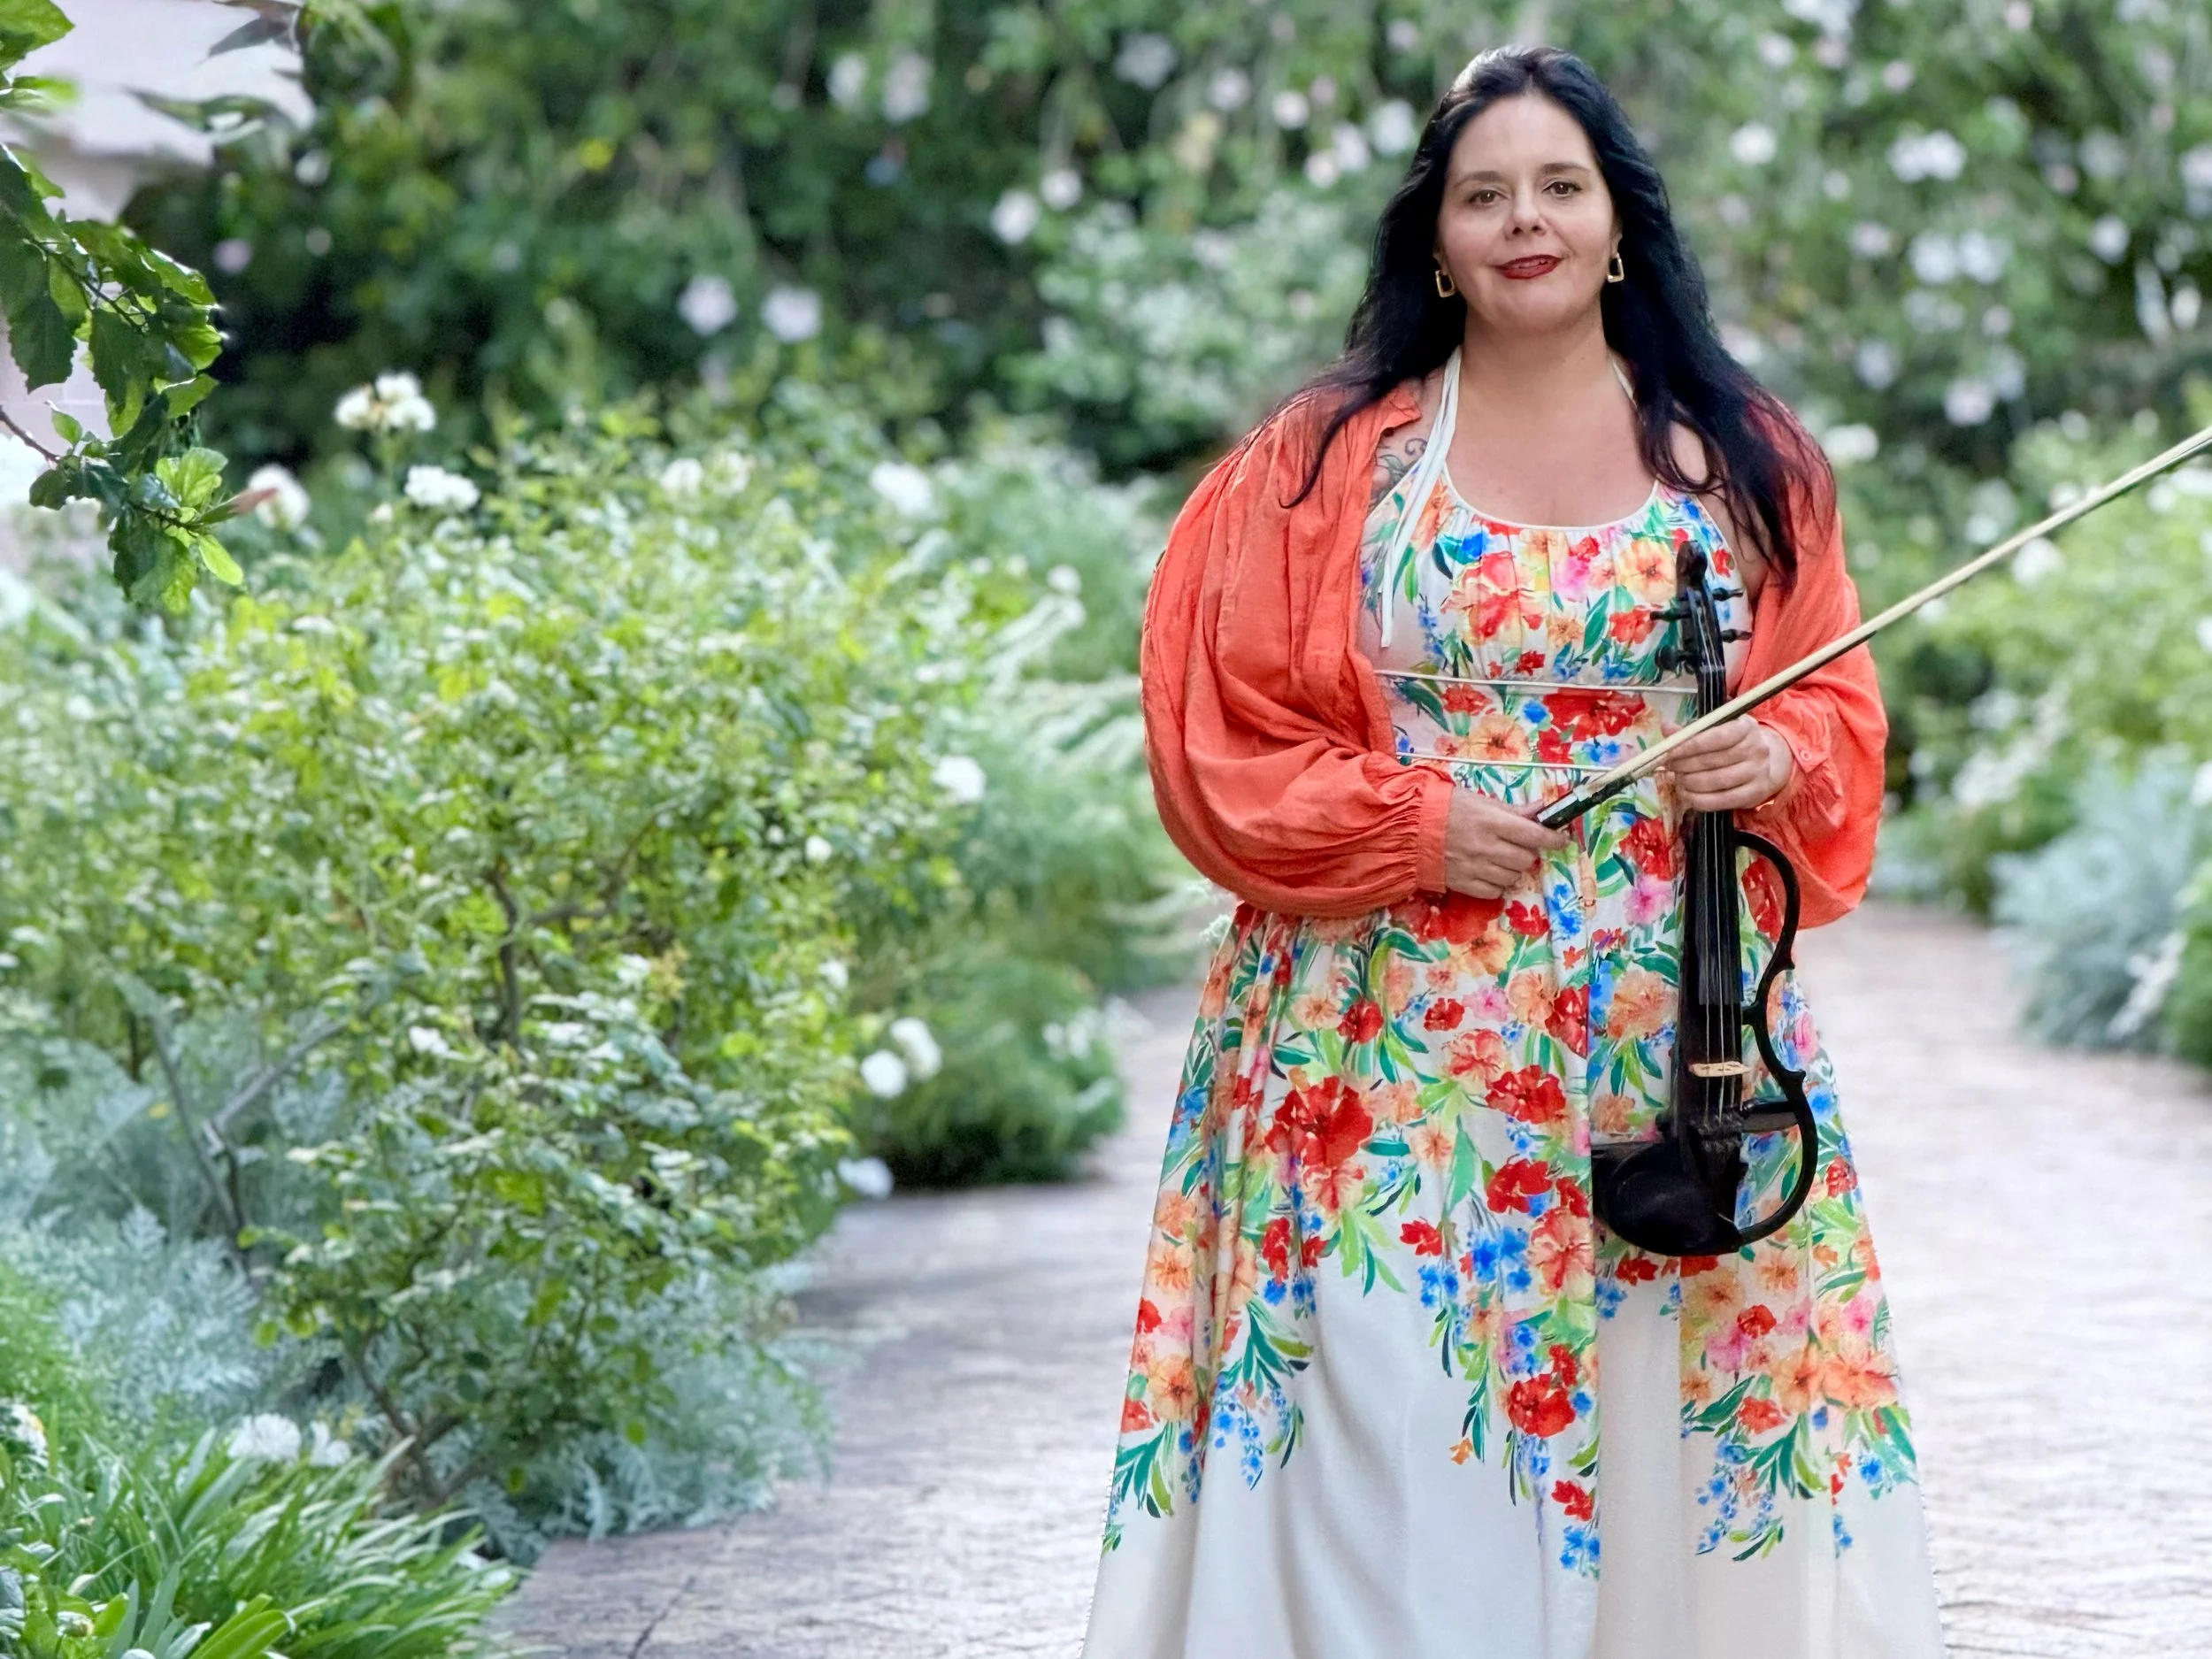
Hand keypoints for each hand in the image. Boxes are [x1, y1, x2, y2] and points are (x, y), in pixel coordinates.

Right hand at [1443, 791, 1568, 898]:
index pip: (1534, 834)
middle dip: (1529, 853)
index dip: (1553, 838)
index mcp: (1492, 822)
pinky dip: (1498, 883)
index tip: (1561, 839)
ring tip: (1501, 858)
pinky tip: (1490, 872)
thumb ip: (1512, 810)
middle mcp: (1486, 847)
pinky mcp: (1464, 884)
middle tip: (1520, 845)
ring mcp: (1475, 868)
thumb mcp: (1479, 801)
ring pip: (1513, 877)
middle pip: (1526, 859)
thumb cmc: (1446, 809)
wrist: (1409, 830)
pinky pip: (1495, 891)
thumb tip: (1541, 809)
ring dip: (1513, 868)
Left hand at [1663, 716, 1793, 812]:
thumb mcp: (1718, 731)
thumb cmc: (1735, 744)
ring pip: (1716, 781)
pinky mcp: (1755, 794)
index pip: (1715, 737)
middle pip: (1713, 760)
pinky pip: (1722, 801)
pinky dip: (1700, 800)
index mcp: (1746, 727)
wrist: (1768, 763)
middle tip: (1669, 768)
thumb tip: (1666, 727)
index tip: (1669, 753)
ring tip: (1678, 781)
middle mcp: (1756, 749)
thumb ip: (1692, 731)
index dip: (1689, 746)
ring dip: (1690, 783)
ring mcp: (1758, 773)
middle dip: (1684, 766)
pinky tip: (1688, 796)